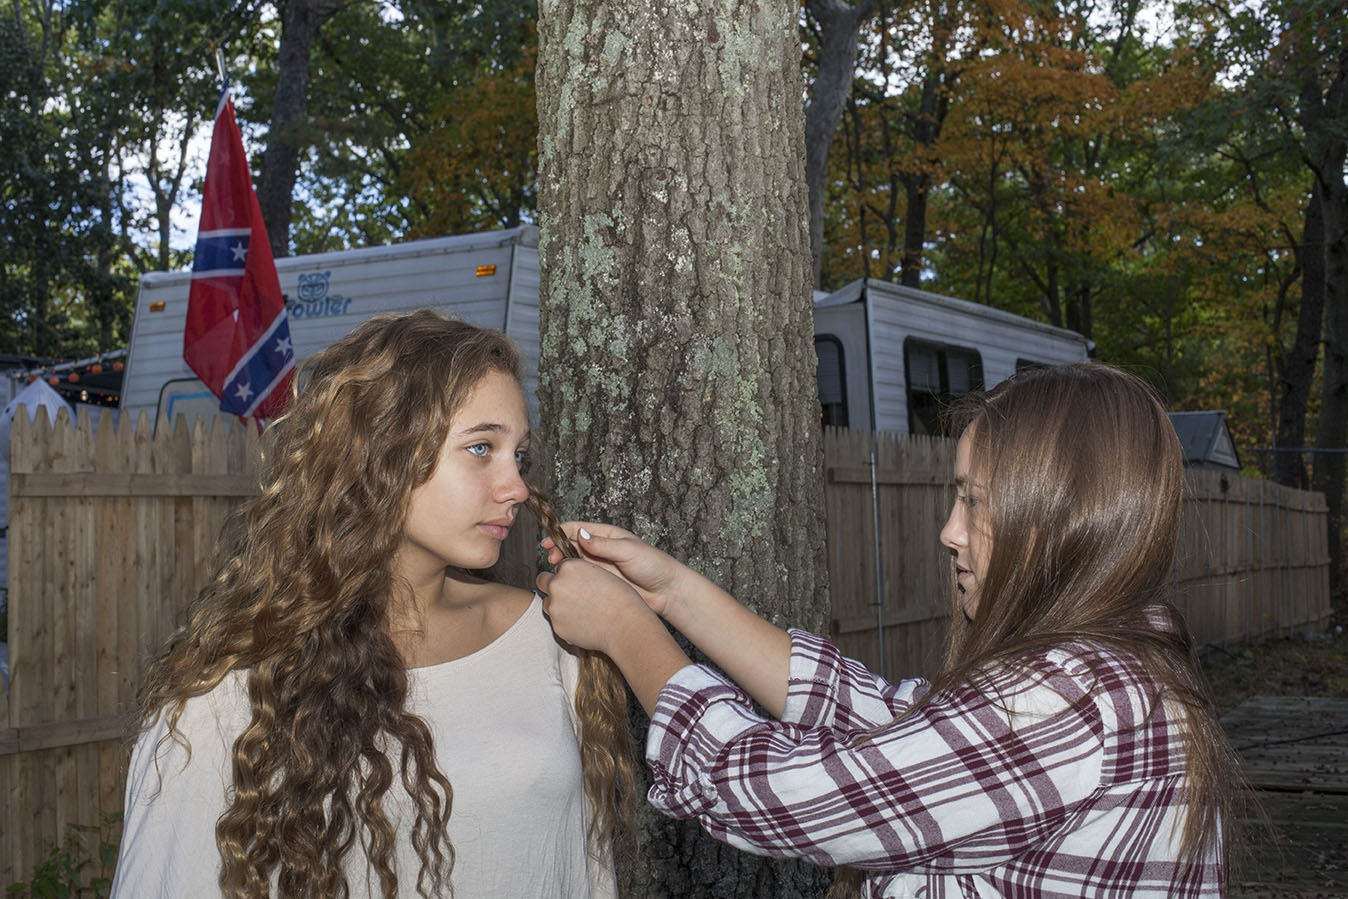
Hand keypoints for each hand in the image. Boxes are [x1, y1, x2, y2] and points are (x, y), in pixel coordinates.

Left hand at [536, 558, 657, 655]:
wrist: (625, 625)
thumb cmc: (620, 598)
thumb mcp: (600, 573)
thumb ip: (580, 572)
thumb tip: (569, 576)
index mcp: (569, 567)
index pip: (558, 566)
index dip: (566, 574)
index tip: (574, 581)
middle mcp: (557, 584)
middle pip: (543, 581)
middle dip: (552, 586)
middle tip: (569, 594)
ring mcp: (555, 607)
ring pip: (547, 603)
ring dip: (557, 605)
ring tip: (579, 611)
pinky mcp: (557, 626)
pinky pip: (556, 622)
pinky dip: (565, 622)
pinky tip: (583, 623)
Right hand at [540, 522, 684, 617]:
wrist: (666, 591)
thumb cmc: (653, 565)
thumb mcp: (628, 551)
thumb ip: (604, 544)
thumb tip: (579, 535)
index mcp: (608, 535)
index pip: (578, 529)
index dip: (560, 532)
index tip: (548, 540)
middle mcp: (601, 549)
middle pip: (572, 545)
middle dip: (558, 550)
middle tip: (553, 560)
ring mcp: (600, 567)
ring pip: (574, 563)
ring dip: (564, 566)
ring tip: (558, 572)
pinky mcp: (601, 583)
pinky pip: (582, 579)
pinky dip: (572, 580)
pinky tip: (566, 584)